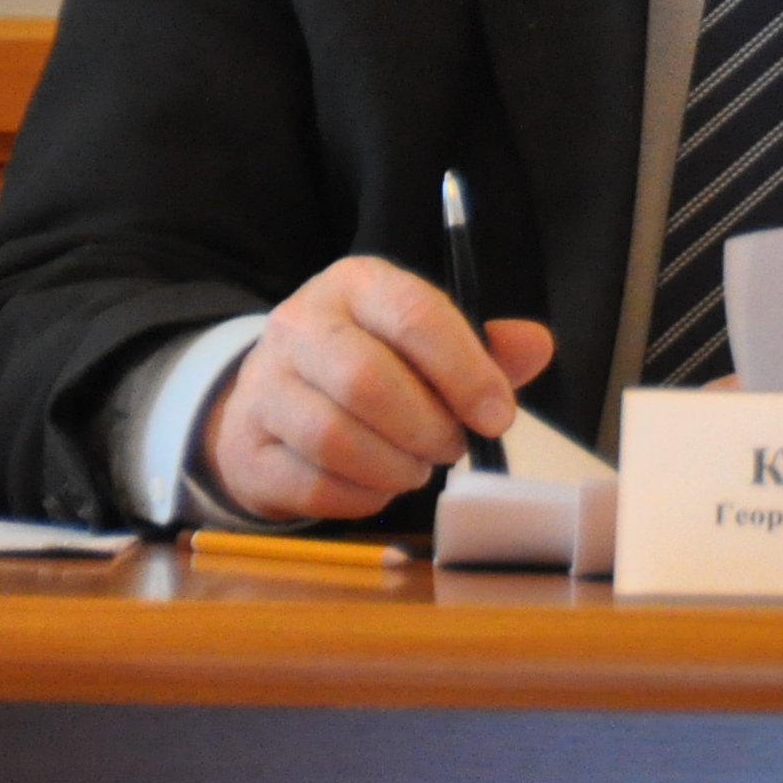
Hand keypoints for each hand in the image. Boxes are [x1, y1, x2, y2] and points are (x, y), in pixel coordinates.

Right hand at [200, 257, 554, 522]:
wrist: (278, 398)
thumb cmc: (376, 363)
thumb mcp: (430, 342)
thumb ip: (487, 348)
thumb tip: (537, 347)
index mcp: (356, 285)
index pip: (415, 317)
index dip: (466, 372)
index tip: (499, 417)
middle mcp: (299, 326)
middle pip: (367, 382)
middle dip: (428, 427)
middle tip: (454, 446)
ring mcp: (263, 387)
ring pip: (335, 438)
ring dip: (396, 467)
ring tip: (418, 466)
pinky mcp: (246, 449)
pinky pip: (313, 485)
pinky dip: (362, 497)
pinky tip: (379, 485)